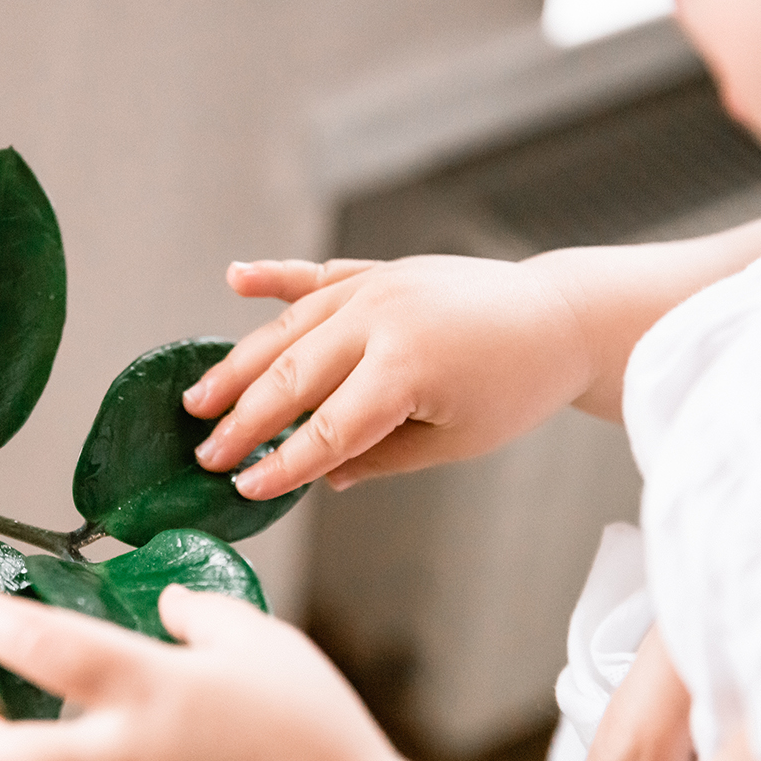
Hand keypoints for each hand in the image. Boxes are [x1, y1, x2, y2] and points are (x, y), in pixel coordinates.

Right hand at [182, 256, 589, 499]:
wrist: (561, 317)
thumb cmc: (517, 388)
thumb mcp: (454, 441)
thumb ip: (380, 457)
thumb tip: (321, 477)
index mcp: (406, 367)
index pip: (326, 428)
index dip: (282, 465)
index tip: (243, 488)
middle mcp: (382, 318)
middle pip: (293, 376)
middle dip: (243, 420)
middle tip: (205, 452)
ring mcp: (378, 287)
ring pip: (290, 327)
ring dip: (239, 363)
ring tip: (199, 397)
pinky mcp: (381, 271)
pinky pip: (318, 275)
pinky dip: (274, 276)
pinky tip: (235, 279)